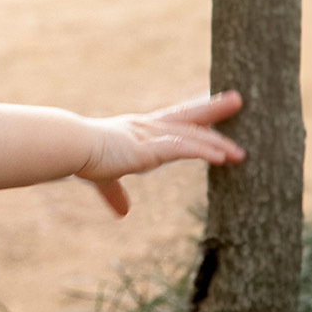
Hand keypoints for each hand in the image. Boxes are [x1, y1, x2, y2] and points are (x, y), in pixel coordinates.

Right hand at [75, 90, 244, 216]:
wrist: (71, 145)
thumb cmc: (82, 156)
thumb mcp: (104, 177)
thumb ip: (116, 193)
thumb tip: (123, 212)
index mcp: (139, 130)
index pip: (173, 120)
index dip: (193, 113)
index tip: (212, 104)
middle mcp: (148, 127)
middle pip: (189, 117)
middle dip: (214, 109)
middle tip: (237, 99)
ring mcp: (150, 136)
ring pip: (191, 135)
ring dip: (218, 143)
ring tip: (240, 154)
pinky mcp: (150, 148)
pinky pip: (183, 148)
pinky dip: (204, 151)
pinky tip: (222, 158)